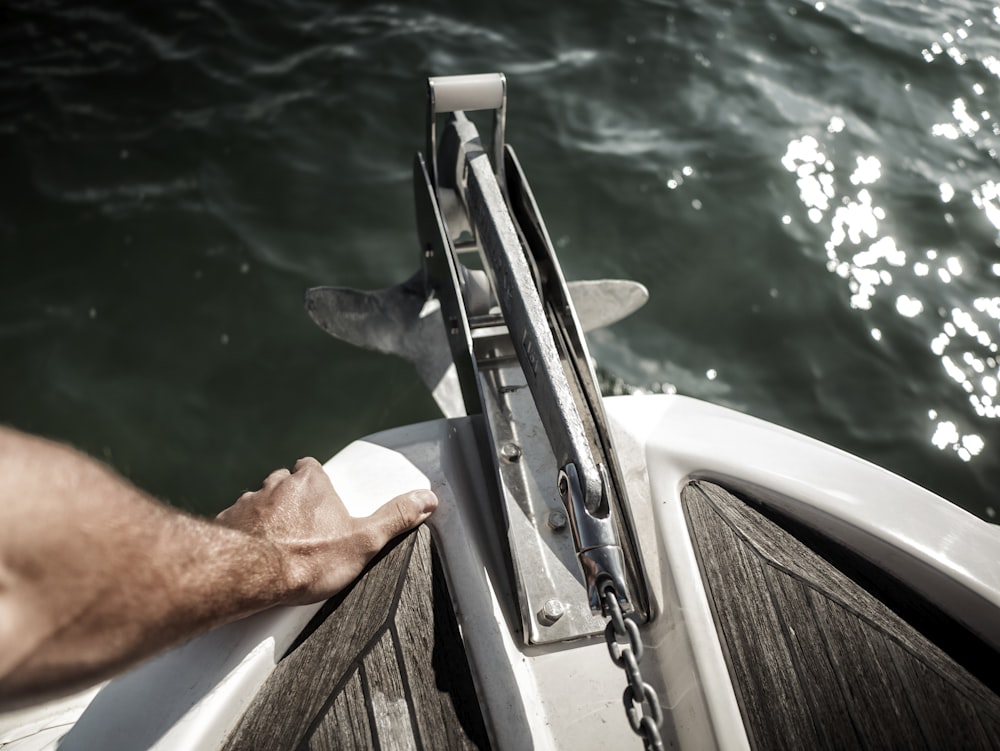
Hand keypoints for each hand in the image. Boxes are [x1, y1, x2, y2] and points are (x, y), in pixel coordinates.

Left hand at [216, 457, 436, 604]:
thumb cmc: (305, 559)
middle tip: (301, 531)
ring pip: (258, 504)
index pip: (312, 469)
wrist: (248, 576)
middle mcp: (275, 485)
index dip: (316, 484)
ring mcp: (246, 503)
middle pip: (283, 484)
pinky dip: (242, 537)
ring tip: (275, 547)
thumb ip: (394, 518)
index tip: (322, 504)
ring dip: (265, 519)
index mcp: (310, 482)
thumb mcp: (363, 541)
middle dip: (290, 502)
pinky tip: (250, 558)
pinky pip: (235, 525)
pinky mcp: (224, 524)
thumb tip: (425, 500)